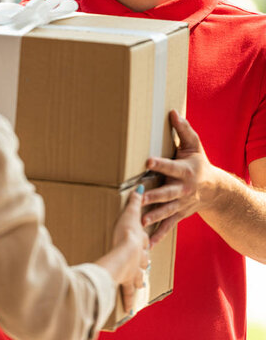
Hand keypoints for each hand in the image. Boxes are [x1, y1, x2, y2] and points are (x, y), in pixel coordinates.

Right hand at [112, 187, 149, 313]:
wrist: (125, 253)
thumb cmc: (126, 233)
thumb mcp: (130, 214)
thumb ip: (134, 201)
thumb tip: (140, 186)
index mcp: (140, 242)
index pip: (143, 244)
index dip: (142, 246)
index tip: (143, 248)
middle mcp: (140, 258)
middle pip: (142, 263)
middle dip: (141, 266)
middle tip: (140, 269)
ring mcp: (135, 271)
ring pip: (138, 279)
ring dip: (137, 284)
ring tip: (137, 289)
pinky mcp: (127, 281)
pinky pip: (128, 292)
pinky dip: (128, 300)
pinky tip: (128, 309)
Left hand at [142, 110, 217, 245]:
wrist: (215, 190)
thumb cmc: (199, 163)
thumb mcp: (194, 145)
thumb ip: (183, 130)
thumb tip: (173, 112)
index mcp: (185, 171)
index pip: (171, 166)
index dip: (160, 163)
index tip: (147, 160)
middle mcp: (183, 189)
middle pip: (168, 193)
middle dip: (155, 195)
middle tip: (141, 197)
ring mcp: (181, 204)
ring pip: (167, 211)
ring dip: (154, 216)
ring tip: (141, 221)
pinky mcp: (178, 214)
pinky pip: (168, 226)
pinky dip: (158, 235)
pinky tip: (147, 243)